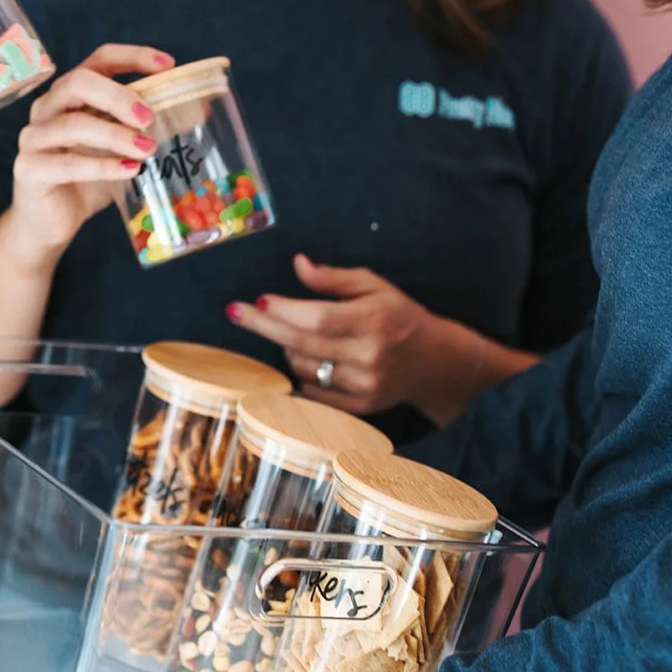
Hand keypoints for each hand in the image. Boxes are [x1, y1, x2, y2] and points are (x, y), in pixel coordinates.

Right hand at [6, 44, 174, 261]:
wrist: (51, 222)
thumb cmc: (88, 180)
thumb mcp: (124, 150)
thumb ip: (152, 129)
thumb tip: (201, 110)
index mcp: (71, 94)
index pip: (99, 59)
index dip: (132, 57)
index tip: (167, 65)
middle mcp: (47, 108)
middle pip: (78, 82)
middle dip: (118, 96)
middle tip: (149, 117)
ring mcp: (34, 138)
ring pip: (72, 124)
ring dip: (114, 135)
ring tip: (147, 150)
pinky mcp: (28, 169)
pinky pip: (66, 163)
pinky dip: (101, 167)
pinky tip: (129, 171)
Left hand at [225, 254, 445, 416]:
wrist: (436, 362)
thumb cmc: (399, 315)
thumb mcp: (374, 286)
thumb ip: (333, 277)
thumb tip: (298, 263)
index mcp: (374, 321)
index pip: (317, 318)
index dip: (284, 310)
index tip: (258, 299)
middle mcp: (369, 356)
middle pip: (301, 344)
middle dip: (263, 326)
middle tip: (235, 311)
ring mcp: (365, 386)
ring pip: (303, 367)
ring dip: (287, 347)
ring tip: (294, 333)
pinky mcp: (360, 407)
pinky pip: (312, 392)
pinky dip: (301, 372)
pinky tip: (303, 356)